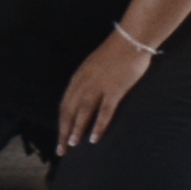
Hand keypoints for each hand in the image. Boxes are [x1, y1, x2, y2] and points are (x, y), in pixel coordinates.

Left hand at [51, 25, 154, 156]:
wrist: (131, 40)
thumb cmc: (115, 52)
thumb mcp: (93, 66)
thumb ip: (87, 81)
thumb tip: (83, 98)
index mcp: (78, 77)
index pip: (65, 104)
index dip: (61, 122)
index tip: (59, 137)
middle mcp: (84, 83)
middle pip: (69, 111)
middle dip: (63, 131)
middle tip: (62, 149)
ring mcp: (99, 87)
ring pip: (83, 113)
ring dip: (76, 130)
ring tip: (72, 145)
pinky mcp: (115, 90)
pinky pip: (104, 112)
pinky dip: (98, 126)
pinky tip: (94, 138)